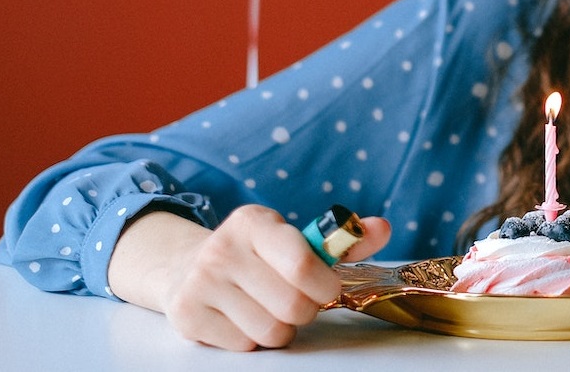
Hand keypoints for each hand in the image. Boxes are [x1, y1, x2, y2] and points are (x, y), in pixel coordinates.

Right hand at [107, 204, 390, 350]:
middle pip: (292, 305)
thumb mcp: (292, 237)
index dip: (325, 285)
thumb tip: (382, 227)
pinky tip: (243, 318)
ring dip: (281, 328)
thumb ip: (341, 239)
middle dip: (305, 309)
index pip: (301, 262)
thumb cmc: (256, 255)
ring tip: (270, 308)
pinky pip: (245, 345)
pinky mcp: (187, 315)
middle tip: (297, 300)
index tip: (329, 289)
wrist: (187, 267)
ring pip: (271, 330)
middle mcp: (222, 248)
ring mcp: (201, 282)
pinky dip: (253, 339)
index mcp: (253, 222)